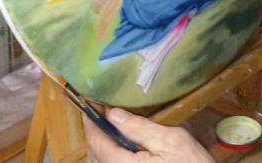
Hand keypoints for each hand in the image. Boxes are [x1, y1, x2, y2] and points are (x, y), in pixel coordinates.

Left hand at [83, 107, 213, 162]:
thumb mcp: (171, 140)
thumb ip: (140, 128)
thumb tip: (114, 114)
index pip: (97, 142)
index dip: (91, 122)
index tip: (91, 104)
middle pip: (94, 154)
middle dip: (93, 132)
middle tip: (98, 111)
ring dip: (98, 145)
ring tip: (105, 126)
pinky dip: (106, 156)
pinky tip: (116, 146)